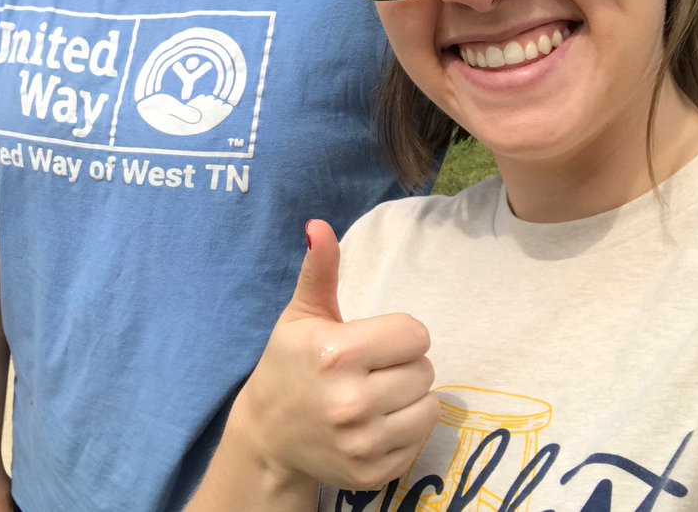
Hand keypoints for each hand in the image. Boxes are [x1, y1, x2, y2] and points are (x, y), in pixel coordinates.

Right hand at [231, 219, 438, 490]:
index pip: (415, 334)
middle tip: (372, 370)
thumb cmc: (288, 364)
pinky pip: (420, 440)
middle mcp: (352, 401)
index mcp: (337, 354)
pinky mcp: (373, 473)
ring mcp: (363, 442)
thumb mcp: (300, 315)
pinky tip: (375, 424)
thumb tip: (319, 225)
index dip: (397, 334)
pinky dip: (404, 430)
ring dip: (410, 398)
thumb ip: (319, 271)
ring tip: (377, 395)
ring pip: (429, 406)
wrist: (267, 435)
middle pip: (425, 370)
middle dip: (402, 365)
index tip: (372, 343)